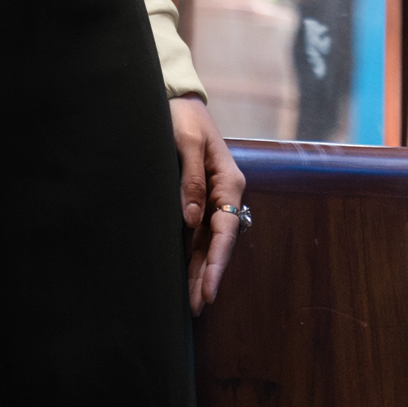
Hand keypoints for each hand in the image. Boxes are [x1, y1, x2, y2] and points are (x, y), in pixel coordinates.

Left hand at [170, 97, 246, 315]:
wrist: (178, 99)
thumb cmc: (184, 117)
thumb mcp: (187, 141)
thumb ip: (191, 179)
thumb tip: (191, 220)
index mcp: (229, 182)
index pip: (225, 231)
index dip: (217, 262)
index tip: (209, 289)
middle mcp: (223, 195)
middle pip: (218, 243)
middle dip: (208, 275)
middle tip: (197, 307)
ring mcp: (210, 198)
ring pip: (207, 242)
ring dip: (200, 270)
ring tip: (192, 303)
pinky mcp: (196, 198)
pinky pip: (196, 232)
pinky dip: (192, 254)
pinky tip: (184, 274)